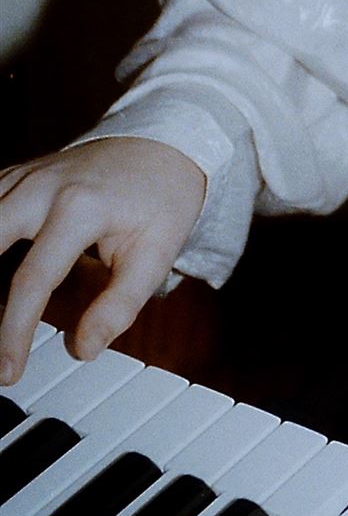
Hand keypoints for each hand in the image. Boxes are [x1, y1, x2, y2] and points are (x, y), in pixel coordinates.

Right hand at [0, 138, 206, 382]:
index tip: (9, 371)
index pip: (31, 280)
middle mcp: (42, 187)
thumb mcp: (157, 253)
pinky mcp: (16, 176)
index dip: (14, 332)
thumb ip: (120, 305)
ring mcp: (25, 176)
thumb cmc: (161, 200)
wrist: (164, 144)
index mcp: (78, 209)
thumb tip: (83, 349)